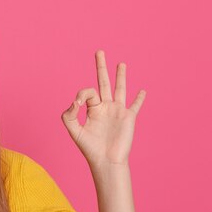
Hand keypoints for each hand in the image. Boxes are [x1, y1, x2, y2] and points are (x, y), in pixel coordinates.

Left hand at [61, 50, 145, 168]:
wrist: (106, 160)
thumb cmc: (89, 148)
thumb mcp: (73, 130)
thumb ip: (68, 115)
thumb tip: (75, 101)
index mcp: (92, 109)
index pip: (87, 92)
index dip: (82, 94)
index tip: (78, 104)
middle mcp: (104, 107)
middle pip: (102, 82)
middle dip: (101, 67)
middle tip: (99, 51)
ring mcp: (118, 111)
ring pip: (120, 89)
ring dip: (121, 76)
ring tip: (121, 63)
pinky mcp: (129, 117)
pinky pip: (136, 105)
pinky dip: (140, 98)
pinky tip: (143, 90)